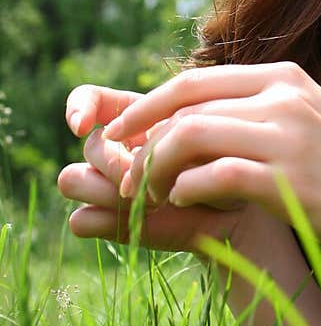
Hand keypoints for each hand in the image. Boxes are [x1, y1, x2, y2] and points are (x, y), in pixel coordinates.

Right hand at [58, 85, 255, 254]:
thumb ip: (168, 134)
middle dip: (117, 162)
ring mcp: (110, 187)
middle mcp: (118, 150)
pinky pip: (80, 220)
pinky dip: (104, 221)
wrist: (242, 203)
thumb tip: (126, 161)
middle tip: (156, 178)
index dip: (79, 107)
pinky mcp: (111, 223)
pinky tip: (140, 221)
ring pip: (72, 179)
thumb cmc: (231, 157)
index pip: (89, 101)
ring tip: (153, 202)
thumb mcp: (206, 134)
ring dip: (104, 190)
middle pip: (90, 146)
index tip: (82, 126)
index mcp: (137, 118)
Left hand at [101, 62, 320, 256]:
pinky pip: (214, 177)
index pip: (193, 81)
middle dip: (144, 146)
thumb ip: (253, 110)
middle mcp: (284, 99)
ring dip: (157, 169)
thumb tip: (186, 116)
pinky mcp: (288, 181)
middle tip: (128, 180)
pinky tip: (183, 203)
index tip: (118, 134)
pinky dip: (187, 189)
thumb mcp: (303, 122)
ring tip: (151, 195)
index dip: (145, 107)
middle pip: (185, 111)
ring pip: (190, 138)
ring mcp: (288, 138)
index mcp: (283, 78)